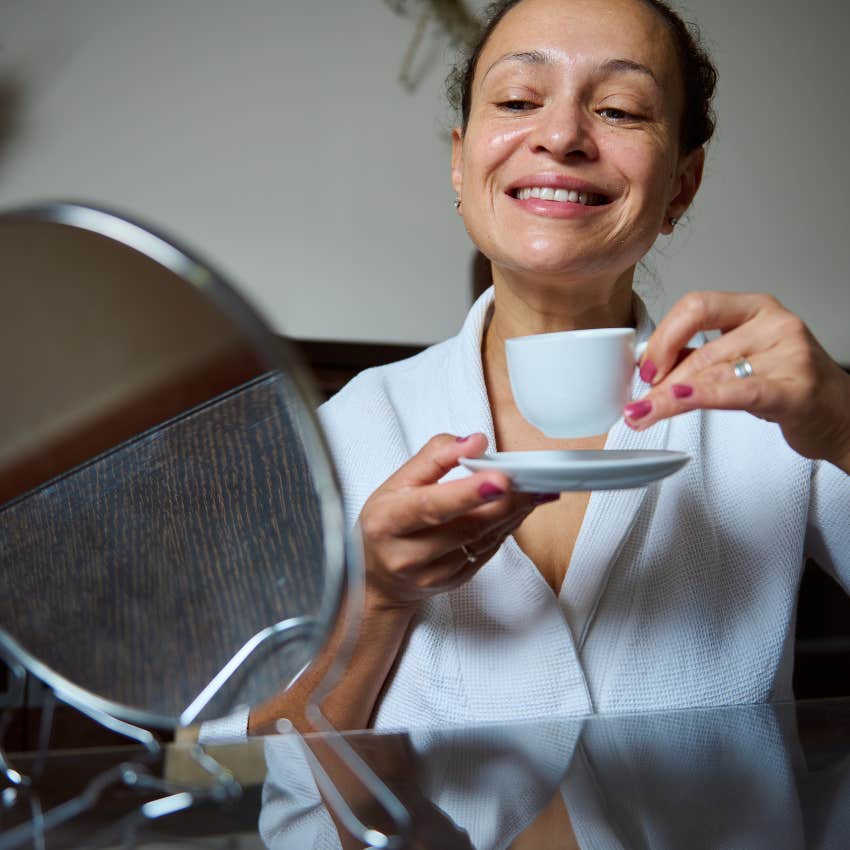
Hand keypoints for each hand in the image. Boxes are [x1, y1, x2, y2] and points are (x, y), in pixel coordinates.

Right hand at [357, 433, 557, 611]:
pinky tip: (518, 509)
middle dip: (505, 502)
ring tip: (535, 490)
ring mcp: (432, 575)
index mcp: (388, 521)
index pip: (431, 506)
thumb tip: (474, 442)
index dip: (467, 493)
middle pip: (466, 527)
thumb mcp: (397, 483)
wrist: (378, 578)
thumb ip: (435, 457)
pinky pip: (487, 552)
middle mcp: (408, 554)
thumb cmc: (388, 521)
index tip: (499, 479)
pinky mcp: (454, 583)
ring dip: (513, 513)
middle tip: (531, 480)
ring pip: (483, 541)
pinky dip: (506, 528)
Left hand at [624, 291, 849, 471]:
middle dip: (663, 382)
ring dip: (671, 398)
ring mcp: (790, 354)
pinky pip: (741, 391)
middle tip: (637, 405)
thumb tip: (648, 366)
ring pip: (715, 374)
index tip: (646, 368)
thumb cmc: (787, 383)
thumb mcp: (741, 358)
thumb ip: (699, 357)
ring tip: (645, 414)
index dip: (664, 337)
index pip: (696, 307)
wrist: (840, 414)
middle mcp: (774, 324)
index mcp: (754, 308)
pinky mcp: (796, 390)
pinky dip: (705, 396)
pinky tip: (679, 399)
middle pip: (702, 350)